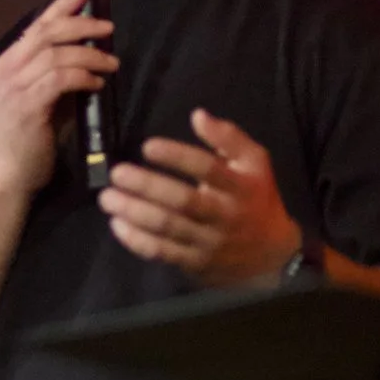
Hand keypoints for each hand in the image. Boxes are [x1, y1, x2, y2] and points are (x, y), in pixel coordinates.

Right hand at [0, 0, 117, 196]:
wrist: (10, 173)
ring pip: (56, 55)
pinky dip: (83, 77)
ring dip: (90, 55)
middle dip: (81, 25)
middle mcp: (8, 69)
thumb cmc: (31, 137)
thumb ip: (56, 73)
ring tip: (112, 61)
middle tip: (108, 27)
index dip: (60, 5)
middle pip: (48, 33)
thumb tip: (89, 51)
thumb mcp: (42, 96)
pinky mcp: (28, 107)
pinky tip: (97, 83)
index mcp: (9, 63)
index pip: (37, 25)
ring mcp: (15, 88)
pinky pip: (60, 80)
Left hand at [99, 108, 299, 285]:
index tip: (148, 147)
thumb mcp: (255, 163)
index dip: (177, 157)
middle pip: (183, 201)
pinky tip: (118, 225)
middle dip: (147, 186)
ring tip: (108, 198)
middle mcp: (224, 215)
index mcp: (240, 187)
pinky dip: (137, 240)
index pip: (208, 169)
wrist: (271, 256)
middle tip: (117, 173)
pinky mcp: (194, 263)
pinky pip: (162, 252)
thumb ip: (229, 138)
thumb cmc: (256, 199)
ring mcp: (208, 242)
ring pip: (168, 228)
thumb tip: (197, 115)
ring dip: (134, 213)